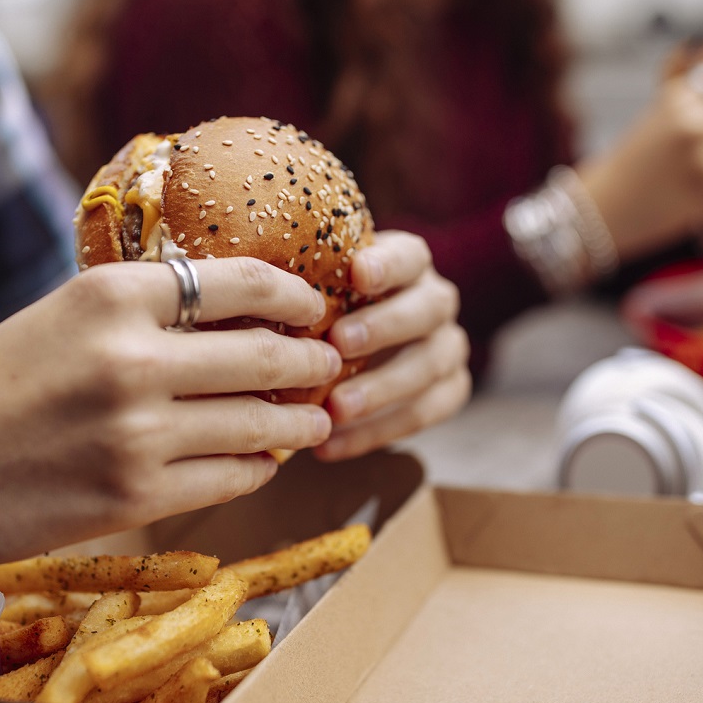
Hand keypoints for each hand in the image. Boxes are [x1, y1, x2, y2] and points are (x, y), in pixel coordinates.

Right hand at [0, 258, 342, 576]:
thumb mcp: (46, 320)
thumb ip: (125, 315)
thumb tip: (213, 316)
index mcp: (106, 295)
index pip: (239, 281)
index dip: (293, 295)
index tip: (311, 306)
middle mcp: (132, 358)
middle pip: (266, 355)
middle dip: (312, 361)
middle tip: (329, 365)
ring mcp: (137, 433)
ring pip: (261, 423)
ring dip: (298, 421)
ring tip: (312, 419)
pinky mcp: (134, 498)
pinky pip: (232, 477)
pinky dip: (258, 466)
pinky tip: (262, 460)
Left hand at [315, 230, 469, 459]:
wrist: (353, 350)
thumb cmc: (324, 310)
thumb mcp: (319, 290)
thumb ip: (305, 286)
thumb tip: (251, 282)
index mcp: (410, 264)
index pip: (409, 255)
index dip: (388, 264)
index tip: (357, 273)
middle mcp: (436, 302)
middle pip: (426, 311)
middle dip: (382, 328)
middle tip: (337, 346)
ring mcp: (448, 347)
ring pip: (429, 367)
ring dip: (379, 391)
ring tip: (333, 410)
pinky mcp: (450, 390)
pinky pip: (424, 414)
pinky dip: (375, 433)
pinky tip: (330, 446)